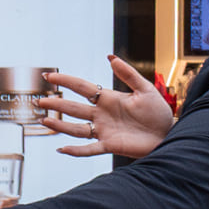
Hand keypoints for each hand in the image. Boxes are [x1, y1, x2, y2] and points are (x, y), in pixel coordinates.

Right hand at [33, 56, 176, 157]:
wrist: (169, 134)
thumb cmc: (159, 112)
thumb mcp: (145, 90)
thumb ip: (129, 74)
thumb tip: (111, 57)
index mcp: (108, 99)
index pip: (82, 88)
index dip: (65, 81)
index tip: (48, 77)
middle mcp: (102, 114)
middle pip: (73, 108)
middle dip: (56, 104)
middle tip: (38, 100)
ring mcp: (104, 130)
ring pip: (76, 128)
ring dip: (60, 125)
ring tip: (43, 120)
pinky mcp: (110, 145)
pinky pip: (89, 149)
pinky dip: (76, 150)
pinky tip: (62, 149)